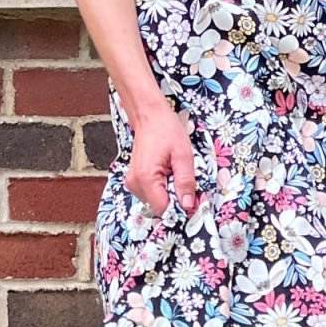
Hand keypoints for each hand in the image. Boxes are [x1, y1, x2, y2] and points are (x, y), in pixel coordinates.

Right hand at [125, 101, 198, 216]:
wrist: (149, 116)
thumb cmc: (166, 130)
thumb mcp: (183, 155)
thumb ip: (186, 182)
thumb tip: (189, 205)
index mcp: (146, 178)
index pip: (163, 210)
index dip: (180, 208)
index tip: (192, 201)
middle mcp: (135, 184)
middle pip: (159, 207)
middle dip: (175, 199)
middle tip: (184, 181)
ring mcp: (132, 183)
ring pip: (156, 201)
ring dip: (169, 193)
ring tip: (174, 173)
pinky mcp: (135, 180)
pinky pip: (152, 193)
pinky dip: (163, 188)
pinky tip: (167, 173)